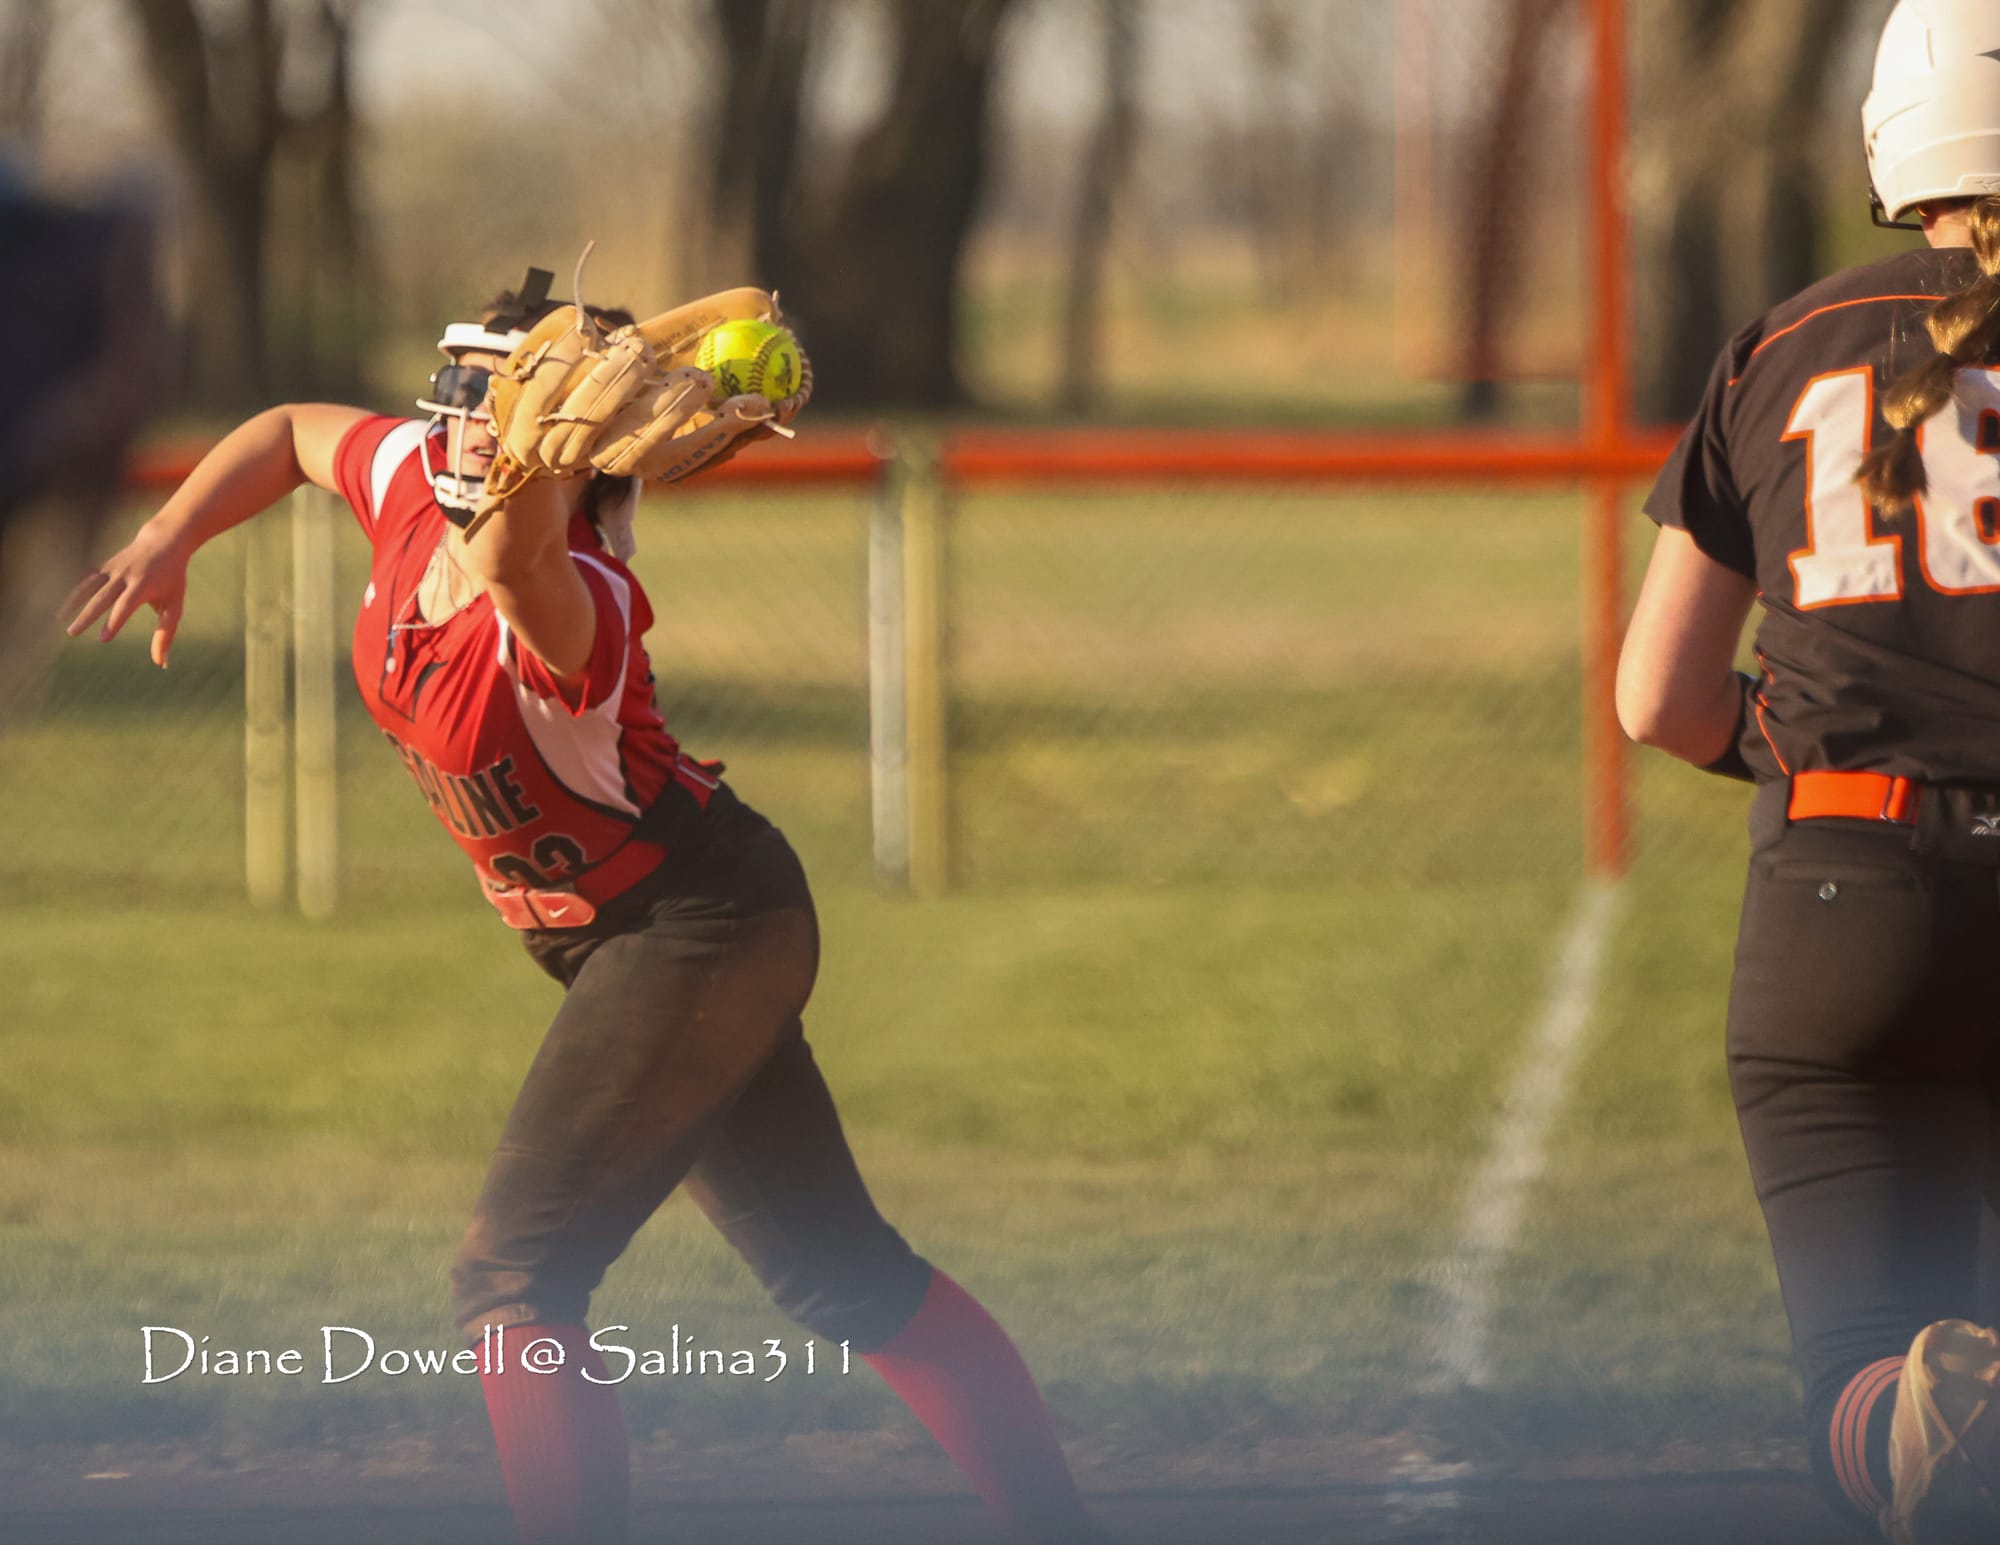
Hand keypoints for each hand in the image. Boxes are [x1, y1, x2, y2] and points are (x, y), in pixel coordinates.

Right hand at [59, 526, 189, 667]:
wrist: (164, 542)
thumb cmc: (172, 579)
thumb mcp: (175, 605)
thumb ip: (166, 633)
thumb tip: (161, 663)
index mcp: (143, 585)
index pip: (125, 606)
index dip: (114, 622)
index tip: (102, 639)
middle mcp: (125, 576)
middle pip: (102, 597)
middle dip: (86, 615)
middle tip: (72, 633)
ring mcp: (113, 568)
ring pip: (88, 585)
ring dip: (73, 601)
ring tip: (60, 618)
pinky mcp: (105, 564)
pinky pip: (87, 578)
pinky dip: (75, 589)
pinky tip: (65, 604)